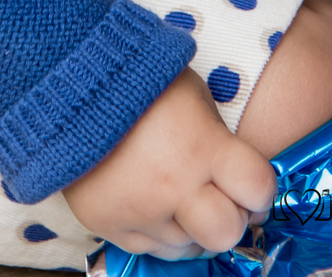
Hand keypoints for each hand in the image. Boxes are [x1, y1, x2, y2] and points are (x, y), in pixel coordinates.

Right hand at [63, 68, 275, 253]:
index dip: (260, 189)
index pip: (258, 189)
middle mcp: (175, 187)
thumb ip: (217, 135)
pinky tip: (155, 204)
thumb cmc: (139, 82)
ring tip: (179, 194)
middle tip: (219, 198)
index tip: (251, 184)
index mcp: (202, 147)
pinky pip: (152, 251)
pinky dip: (161, 232)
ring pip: (189, 246)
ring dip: (192, 225)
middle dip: (231, 216)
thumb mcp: (192, 94)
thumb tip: (237, 172)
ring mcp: (141, 213)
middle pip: (226, 232)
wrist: (70, 87)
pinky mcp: (111, 227)